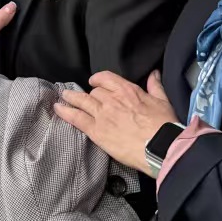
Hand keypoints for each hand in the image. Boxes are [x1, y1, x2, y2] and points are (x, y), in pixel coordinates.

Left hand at [54, 70, 180, 175]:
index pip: (106, 78)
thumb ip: (155, 86)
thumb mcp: (163, 101)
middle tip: (84, 98)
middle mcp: (111, 99)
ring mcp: (102, 114)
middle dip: (89, 95)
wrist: (159, 146)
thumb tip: (153, 74)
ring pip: (81, 101)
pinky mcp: (96, 131)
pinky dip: (65, 112)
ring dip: (71, 98)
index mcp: (127, 90)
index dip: (98, 80)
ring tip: (63, 96)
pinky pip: (76, 118)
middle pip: (94, 92)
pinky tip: (58, 109)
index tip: (95, 83)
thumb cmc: (164, 125)